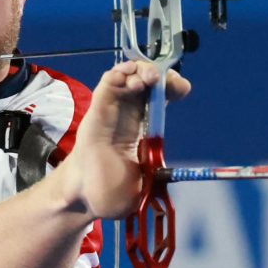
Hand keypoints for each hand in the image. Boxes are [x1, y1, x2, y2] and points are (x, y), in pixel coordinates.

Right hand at [65, 61, 190, 218]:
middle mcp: (128, 113)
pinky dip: (117, 74)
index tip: (181, 89)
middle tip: (161, 80)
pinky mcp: (96, 111)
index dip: (172, 86)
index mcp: (143, 126)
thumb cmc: (111, 189)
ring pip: (126, 77)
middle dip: (158, 73)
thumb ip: (160, 174)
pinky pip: (106, 85)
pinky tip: (126, 73)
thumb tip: (174, 174)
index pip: (160, 95)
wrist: (86, 197)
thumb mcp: (146, 183)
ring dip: (139, 70)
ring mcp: (111, 110)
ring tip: (146, 79)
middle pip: (145, 80)